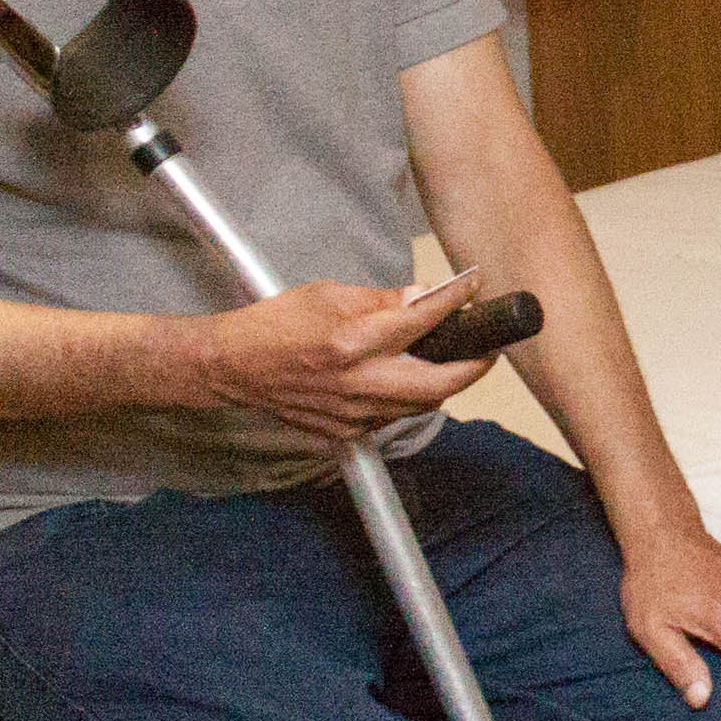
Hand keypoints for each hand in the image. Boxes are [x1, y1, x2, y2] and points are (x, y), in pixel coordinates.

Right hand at [188, 271, 499, 445]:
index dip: (456, 302)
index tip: (473, 290)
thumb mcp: (328, 294)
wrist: (233, 368)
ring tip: (453, 359)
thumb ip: (381, 300)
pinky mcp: (346, 431)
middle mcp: (358, 383)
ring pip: (422, 405)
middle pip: (441, 384)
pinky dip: (410, 397)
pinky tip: (409, 377)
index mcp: (353, 342)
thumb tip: (424, 297)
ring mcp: (353, 414)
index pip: (422, 320)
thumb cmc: (275, 324)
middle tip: (487, 346)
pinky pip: (394, 416)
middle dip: (475, 365)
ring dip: (445, 383)